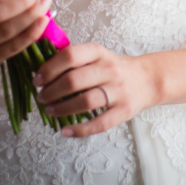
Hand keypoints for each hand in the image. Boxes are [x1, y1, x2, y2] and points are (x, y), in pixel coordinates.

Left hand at [33, 43, 160, 136]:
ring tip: (50, 111)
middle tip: (42, 97)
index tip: (37, 79)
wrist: (148, 79)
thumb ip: (74, 60)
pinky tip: (65, 131)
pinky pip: (99, 123)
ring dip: (62, 109)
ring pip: (85, 102)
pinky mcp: (124, 111)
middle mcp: (109, 70)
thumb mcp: (98, 56)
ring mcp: (118, 91)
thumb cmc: (115, 68)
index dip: (49, 68)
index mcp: (99, 53)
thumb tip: (40, 70)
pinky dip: (79, 130)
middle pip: (74, 80)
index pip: (70, 55)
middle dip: (52, 91)